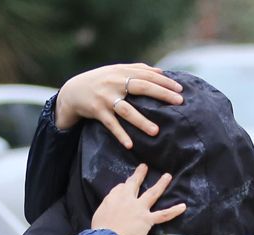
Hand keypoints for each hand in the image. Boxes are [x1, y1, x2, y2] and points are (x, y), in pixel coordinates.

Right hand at [55, 63, 183, 146]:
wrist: (73, 91)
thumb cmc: (99, 81)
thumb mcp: (116, 71)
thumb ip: (137, 69)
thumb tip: (161, 72)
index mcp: (122, 72)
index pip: (148, 75)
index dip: (165, 82)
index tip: (180, 89)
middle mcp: (114, 83)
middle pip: (142, 88)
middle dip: (162, 94)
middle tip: (179, 103)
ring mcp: (106, 98)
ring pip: (127, 110)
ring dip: (141, 121)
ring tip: (156, 131)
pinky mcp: (97, 112)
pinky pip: (111, 125)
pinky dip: (120, 135)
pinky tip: (130, 145)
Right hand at [91, 164, 185, 234]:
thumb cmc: (100, 229)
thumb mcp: (99, 213)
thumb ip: (108, 205)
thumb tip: (114, 203)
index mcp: (114, 198)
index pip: (120, 188)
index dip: (124, 187)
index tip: (125, 186)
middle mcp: (128, 199)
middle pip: (134, 184)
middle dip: (139, 174)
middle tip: (144, 166)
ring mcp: (139, 208)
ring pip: (152, 193)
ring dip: (161, 184)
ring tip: (167, 176)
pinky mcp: (147, 219)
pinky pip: (163, 214)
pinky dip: (174, 211)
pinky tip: (183, 206)